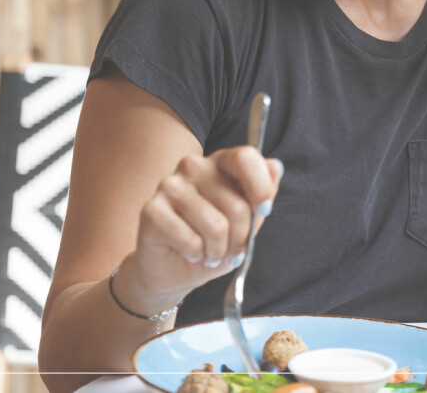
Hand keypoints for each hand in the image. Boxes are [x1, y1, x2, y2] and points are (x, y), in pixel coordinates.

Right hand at [119, 147, 281, 311]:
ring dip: (219, 251)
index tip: (264, 210)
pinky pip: (191, 240)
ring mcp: (169, 186)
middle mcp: (193, 167)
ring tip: (211, 253)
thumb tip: (276, 165)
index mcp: (220, 162)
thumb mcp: (247, 220)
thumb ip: (263, 193)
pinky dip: (197, 255)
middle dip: (240, 238)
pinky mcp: (151, 210)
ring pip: (215, 226)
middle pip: (237, 204)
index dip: (261, 187)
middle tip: (232, 250)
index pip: (245, 158)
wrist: (174, 268)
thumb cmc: (213, 241)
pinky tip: (191, 253)